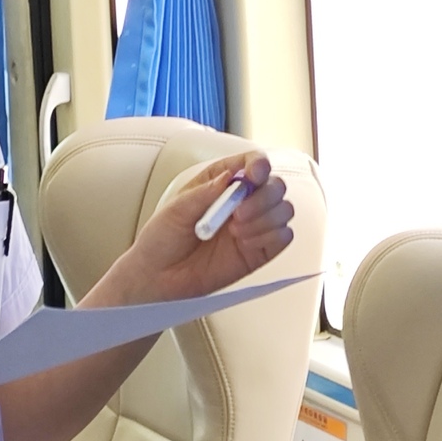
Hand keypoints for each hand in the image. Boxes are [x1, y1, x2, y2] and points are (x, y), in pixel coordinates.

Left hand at [102, 152, 296, 306]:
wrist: (158, 277)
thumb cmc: (162, 239)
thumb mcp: (175, 209)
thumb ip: (205, 193)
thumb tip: (231, 178)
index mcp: (221, 182)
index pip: (252, 163)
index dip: (259, 164)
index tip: (254, 175)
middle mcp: (242, 201)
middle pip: (275, 185)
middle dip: (263, 197)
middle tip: (239, 213)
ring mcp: (253, 226)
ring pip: (284, 210)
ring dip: (265, 219)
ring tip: (237, 232)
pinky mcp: (259, 251)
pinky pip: (283, 238)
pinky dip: (270, 237)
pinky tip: (245, 244)